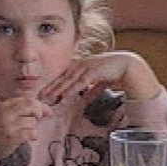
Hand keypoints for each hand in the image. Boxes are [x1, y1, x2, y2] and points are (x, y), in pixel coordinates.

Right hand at [0, 94, 50, 160]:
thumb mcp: (4, 114)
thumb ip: (19, 109)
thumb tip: (42, 109)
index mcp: (5, 105)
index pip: (27, 99)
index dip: (39, 104)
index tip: (46, 111)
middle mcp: (6, 113)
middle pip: (31, 107)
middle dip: (39, 113)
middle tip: (39, 119)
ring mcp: (9, 125)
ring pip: (32, 122)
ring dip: (33, 127)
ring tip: (26, 131)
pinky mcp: (12, 137)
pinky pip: (31, 133)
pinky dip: (34, 135)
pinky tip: (30, 138)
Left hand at [40, 51, 158, 104]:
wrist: (128, 65)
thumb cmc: (114, 71)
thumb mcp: (99, 81)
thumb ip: (92, 89)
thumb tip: (85, 100)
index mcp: (81, 66)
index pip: (63, 76)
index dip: (52, 85)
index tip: (43, 93)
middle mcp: (81, 65)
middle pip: (62, 78)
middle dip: (50, 88)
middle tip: (38, 97)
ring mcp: (87, 68)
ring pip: (68, 81)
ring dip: (57, 90)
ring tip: (47, 99)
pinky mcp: (94, 72)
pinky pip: (80, 83)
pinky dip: (72, 89)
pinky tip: (64, 96)